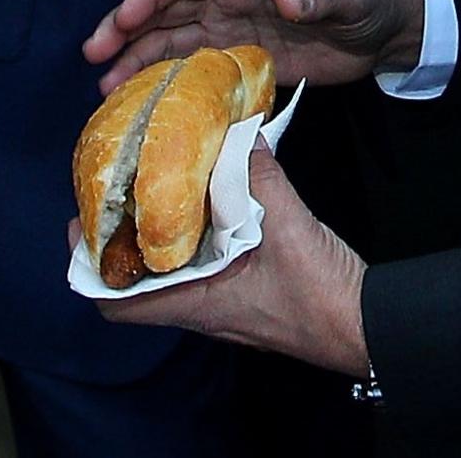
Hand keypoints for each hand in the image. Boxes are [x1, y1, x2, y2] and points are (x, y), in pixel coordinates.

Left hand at [69, 139, 369, 376]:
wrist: (368, 325)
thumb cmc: (321, 294)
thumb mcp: (291, 228)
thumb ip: (262, 179)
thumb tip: (241, 135)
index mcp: (198, 303)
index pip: (116, 303)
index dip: (92, 266)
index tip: (91, 222)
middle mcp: (204, 309)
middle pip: (142, 281)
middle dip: (130, 238)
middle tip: (128, 190)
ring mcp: (229, 304)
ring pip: (178, 271)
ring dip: (169, 235)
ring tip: (166, 187)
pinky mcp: (252, 294)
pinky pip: (212, 266)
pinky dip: (206, 236)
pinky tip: (219, 203)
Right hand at [83, 0, 424, 94]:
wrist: (380, 35)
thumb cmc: (364, 5)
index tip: (125, 18)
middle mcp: (229, 2)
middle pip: (165, 10)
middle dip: (127, 29)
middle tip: (95, 56)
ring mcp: (232, 32)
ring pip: (173, 43)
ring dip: (138, 61)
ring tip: (108, 89)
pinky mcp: (242, 63)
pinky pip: (196, 71)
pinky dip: (169, 83)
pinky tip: (148, 103)